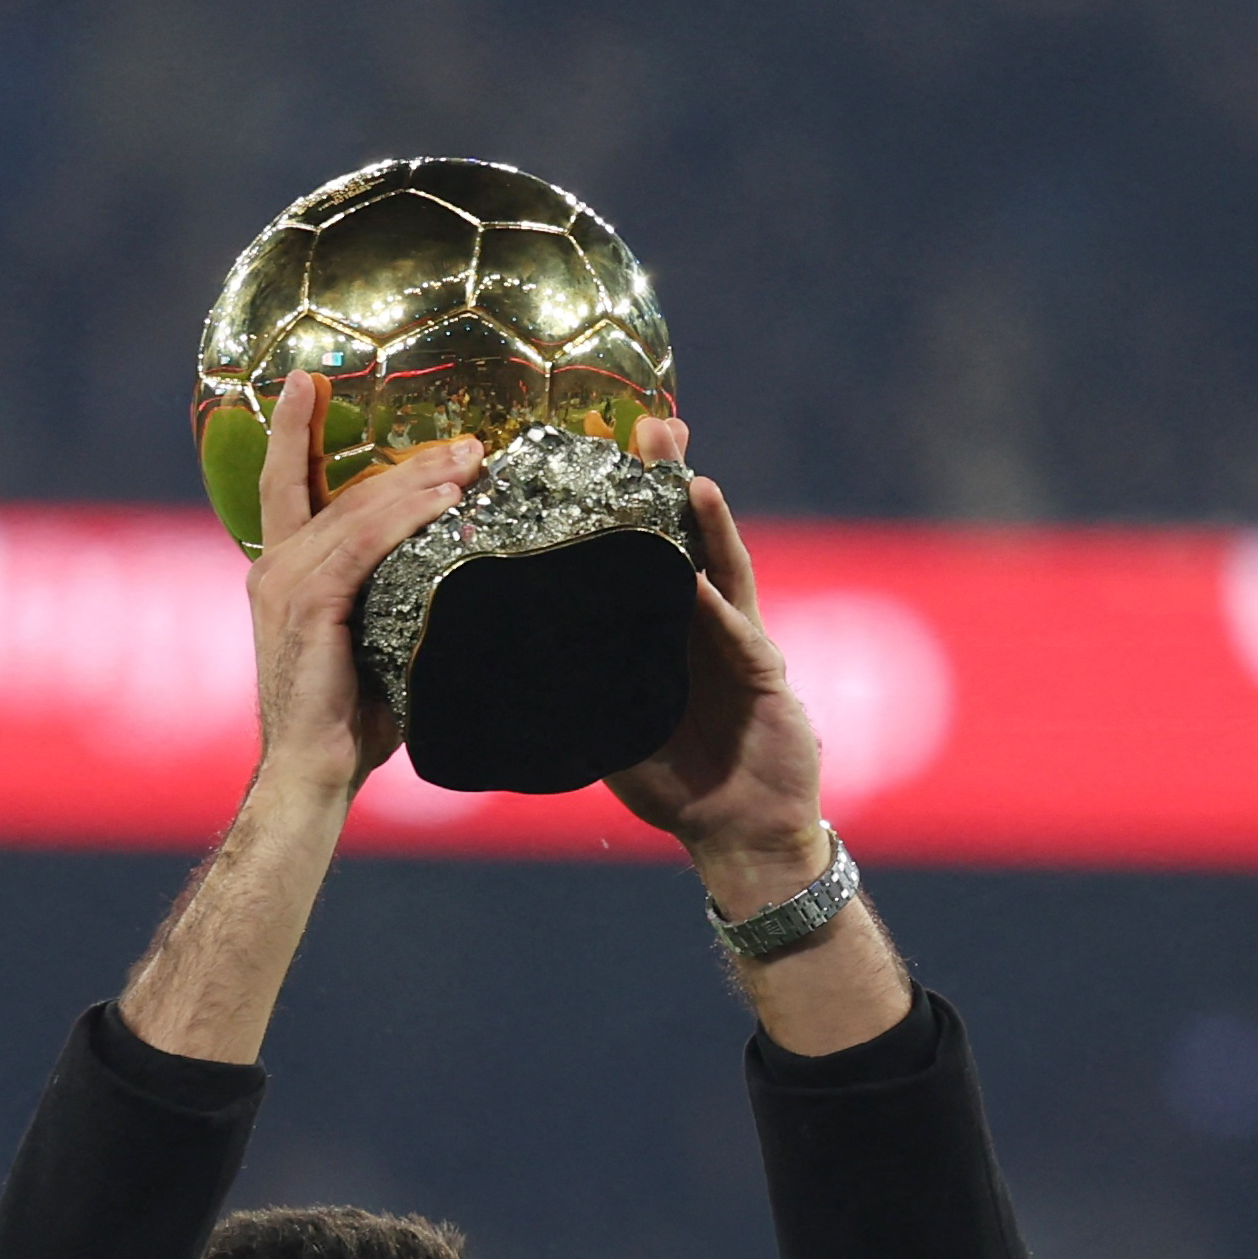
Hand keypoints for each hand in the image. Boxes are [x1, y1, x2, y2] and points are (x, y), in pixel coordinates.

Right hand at [244, 371, 485, 805]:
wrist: (312, 775)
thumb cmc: (349, 723)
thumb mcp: (374, 644)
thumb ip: (395, 600)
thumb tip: (461, 576)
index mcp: (282, 572)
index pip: (286, 484)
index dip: (294, 430)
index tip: (308, 380)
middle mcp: (275, 568)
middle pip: (338, 489)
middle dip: (403, 458)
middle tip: (465, 439)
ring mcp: (285, 584)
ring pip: (358, 511)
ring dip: (419, 481)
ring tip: (473, 460)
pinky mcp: (308, 604)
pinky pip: (363, 545)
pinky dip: (406, 518)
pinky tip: (447, 501)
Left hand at [604, 414, 831, 891]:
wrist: (739, 833)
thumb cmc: (675, 785)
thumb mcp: (607, 732)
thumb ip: (569, 696)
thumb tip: (494, 672)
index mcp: (659, 629)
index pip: (637, 553)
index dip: (620, 505)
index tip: (593, 453)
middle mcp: (699, 622)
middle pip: (681, 537)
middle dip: (666, 481)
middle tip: (648, 425)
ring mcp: (736, 639)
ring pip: (717, 564)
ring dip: (701, 515)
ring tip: (683, 468)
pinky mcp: (763, 669)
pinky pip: (736, 627)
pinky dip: (714, 594)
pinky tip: (697, 563)